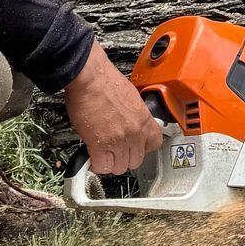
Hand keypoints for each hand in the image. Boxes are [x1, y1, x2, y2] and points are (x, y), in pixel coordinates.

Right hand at [63, 45, 164, 176]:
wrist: (90, 78)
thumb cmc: (105, 81)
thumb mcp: (131, 97)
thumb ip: (134, 116)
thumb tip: (129, 125)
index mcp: (144, 119)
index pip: (155, 144)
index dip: (142, 148)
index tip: (134, 146)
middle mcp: (134, 132)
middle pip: (135, 161)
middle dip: (124, 157)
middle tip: (114, 150)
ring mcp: (118, 140)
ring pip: (119, 167)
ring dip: (110, 162)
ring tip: (102, 152)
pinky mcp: (100, 144)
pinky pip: (102, 166)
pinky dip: (96, 164)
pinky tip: (93, 155)